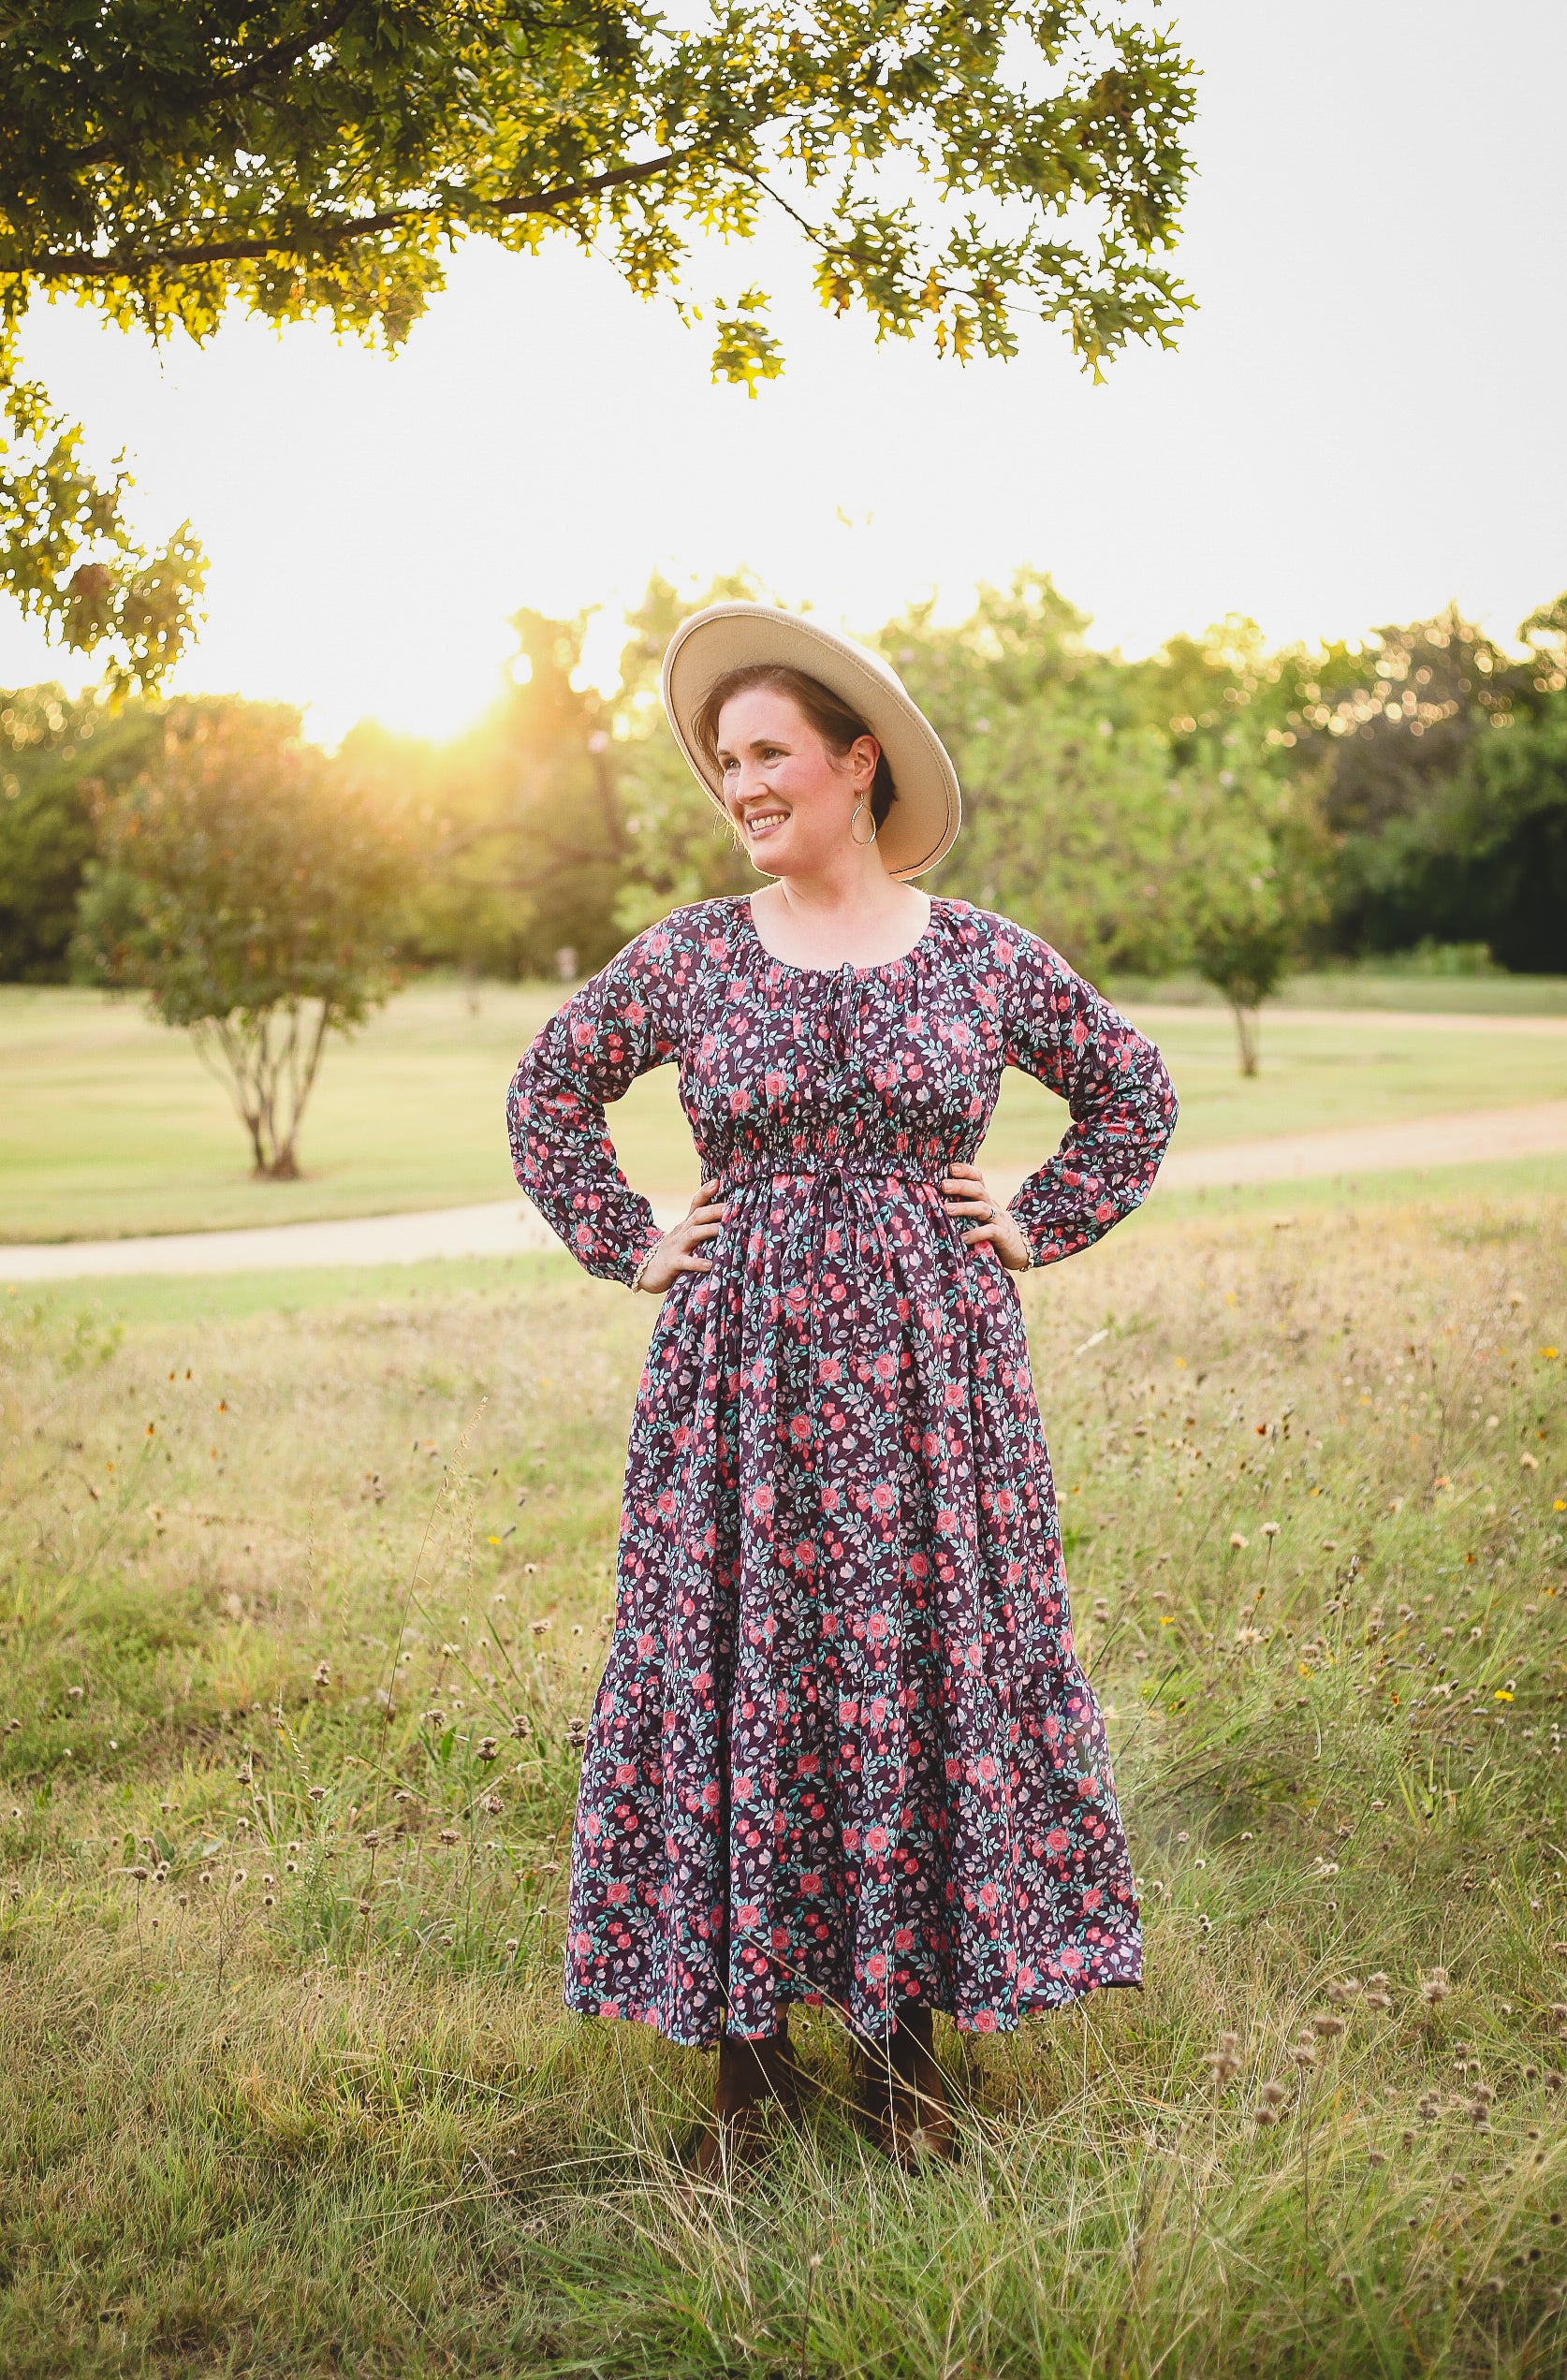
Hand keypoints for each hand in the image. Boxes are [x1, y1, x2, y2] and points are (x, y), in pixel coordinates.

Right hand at [635, 1179, 727, 1293]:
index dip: (705, 1192)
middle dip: (714, 1210)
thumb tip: (728, 1218)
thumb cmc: (674, 1253)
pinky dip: (697, 1263)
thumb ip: (703, 1228)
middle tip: (732, 1208)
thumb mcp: (687, 1237)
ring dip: (709, 1230)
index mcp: (686, 1225)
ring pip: (692, 1234)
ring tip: (724, 1231)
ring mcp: (676, 1247)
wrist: (647, 1271)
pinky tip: (710, 1265)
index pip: (696, 1204)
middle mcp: (681, 1232)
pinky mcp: (672, 1263)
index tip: (717, 1181)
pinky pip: (685, 1262)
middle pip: (697, 1216)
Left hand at [941, 1162, 1030, 1271]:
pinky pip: (990, 1231)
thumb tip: (932, 1199)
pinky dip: (977, 1233)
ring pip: (982, 1209)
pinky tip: (963, 1238)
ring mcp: (999, 1219)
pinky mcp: (1003, 1235)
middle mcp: (992, 1205)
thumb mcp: (977, 1215)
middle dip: (961, 1186)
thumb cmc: (989, 1229)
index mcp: (984, 1198)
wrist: (1018, 1248)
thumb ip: (962, 1205)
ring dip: (964, 1207)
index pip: (978, 1178)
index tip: (950, 1167)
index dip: (966, 1170)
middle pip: (978, 1190)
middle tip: (943, 1185)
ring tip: (947, 1209)